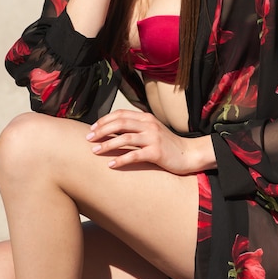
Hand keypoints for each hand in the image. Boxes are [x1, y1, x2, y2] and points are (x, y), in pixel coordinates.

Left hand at [86, 110, 215, 174]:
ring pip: (125, 138)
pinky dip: (121, 160)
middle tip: (88, 139)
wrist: (189, 154)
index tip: (92, 128)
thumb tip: (113, 131)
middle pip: (120, 123)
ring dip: (107, 144)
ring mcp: (153, 138)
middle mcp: (149, 125)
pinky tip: (111, 165)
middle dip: (101, 130)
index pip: (120, 114)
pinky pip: (134, 155)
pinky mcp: (156, 152)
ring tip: (94, 151)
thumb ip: (136, 128)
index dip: (104, 120)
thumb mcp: (152, 131)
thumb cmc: (168, 144)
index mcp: (146, 118)